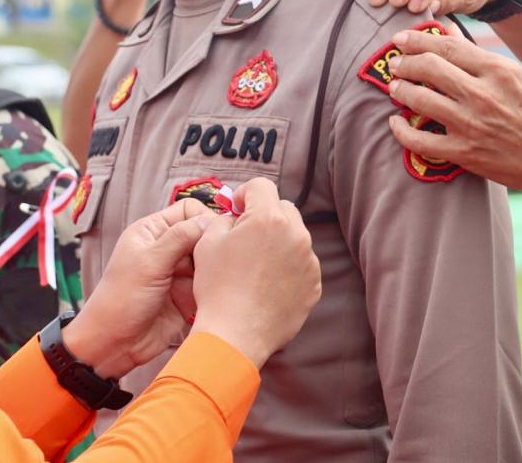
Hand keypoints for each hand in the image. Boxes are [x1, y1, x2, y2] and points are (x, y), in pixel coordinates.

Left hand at [63, 199, 210, 378]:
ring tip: (217, 278)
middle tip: (219, 259)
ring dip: (215, 267)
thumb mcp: (150, 262)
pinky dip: (214, 285)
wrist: (115, 344)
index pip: (188, 211)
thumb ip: (180, 238)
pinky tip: (217, 291)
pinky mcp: (187, 295)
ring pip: (208, 260)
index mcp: (152, 231)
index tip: (217, 234)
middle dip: (213, 244)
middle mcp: (167, 248)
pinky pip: (208, 283)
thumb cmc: (122, 298)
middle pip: (202, 235)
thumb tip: (210, 219)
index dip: (204, 218)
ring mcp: (179, 273)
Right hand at [189, 178, 320, 368]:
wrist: (234, 334)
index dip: (244, 194)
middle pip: (283, 209)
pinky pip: (301, 265)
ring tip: (256, 265)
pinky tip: (267, 284)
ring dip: (278, 242)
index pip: (261, 186)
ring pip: (295, 237)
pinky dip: (287, 267)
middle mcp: (296, 235)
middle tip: (245, 237)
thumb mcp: (207, 241)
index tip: (236, 210)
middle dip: (265, 216)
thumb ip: (225, 218)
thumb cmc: (217, 286)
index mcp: (269, 218)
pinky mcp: (314, 285)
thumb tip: (236, 217)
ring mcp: (309, 261)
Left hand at [383, 28, 521, 195]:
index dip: (419, 40)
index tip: (401, 38)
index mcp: (499, 71)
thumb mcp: (518, 78)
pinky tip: (396, 122)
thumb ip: (480, 57)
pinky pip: (418, 139)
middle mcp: (484, 94)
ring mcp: (472, 124)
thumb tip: (446, 33)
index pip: (448, 46)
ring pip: (419, 99)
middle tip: (396, 63)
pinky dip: (400, 129)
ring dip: (400, 90)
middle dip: (405, 62)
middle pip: (429, 67)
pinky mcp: (464, 152)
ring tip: (396, 87)